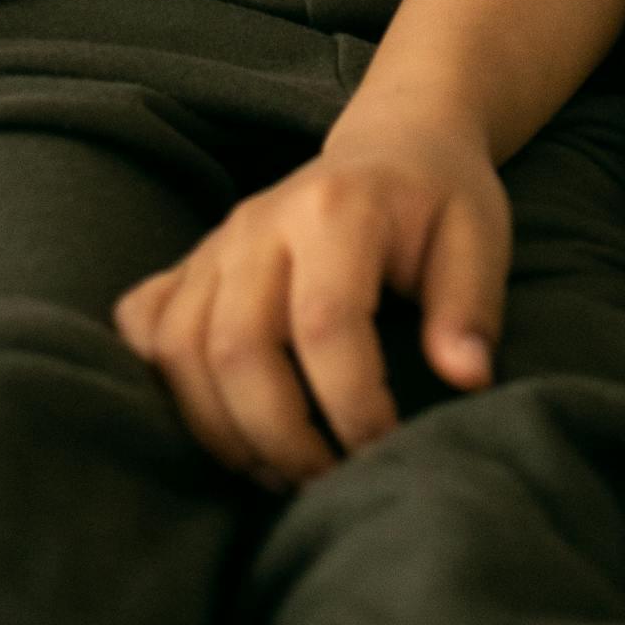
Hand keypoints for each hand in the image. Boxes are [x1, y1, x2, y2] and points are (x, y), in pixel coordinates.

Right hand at [114, 104, 510, 482]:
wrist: (393, 143)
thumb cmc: (439, 200)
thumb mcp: (480, 237)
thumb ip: (470, 307)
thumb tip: (464, 379)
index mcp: (337, 209)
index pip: (325, 324)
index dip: (352, 405)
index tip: (384, 448)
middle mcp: (261, 222)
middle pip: (238, 348)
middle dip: (279, 437)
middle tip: (325, 480)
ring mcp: (217, 242)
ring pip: (181, 350)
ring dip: (221, 430)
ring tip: (277, 471)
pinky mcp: (192, 262)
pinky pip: (145, 326)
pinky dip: (161, 383)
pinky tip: (215, 422)